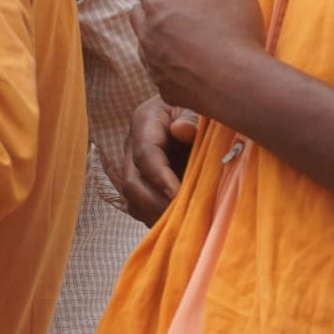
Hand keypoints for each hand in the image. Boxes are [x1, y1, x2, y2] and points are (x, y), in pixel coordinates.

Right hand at [113, 94, 199, 223]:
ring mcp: (134, 165)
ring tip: (181, 226)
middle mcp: (132, 146)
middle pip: (132, 182)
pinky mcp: (143, 181)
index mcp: (144, 123)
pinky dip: (157, 217)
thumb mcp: (199, 106)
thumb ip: (193, 119)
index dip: (160, 178)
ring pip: (133, 198)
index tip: (179, 197)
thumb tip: (181, 130)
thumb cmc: (200, 107)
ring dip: (155, 215)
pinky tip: (179, 225)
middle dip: (155, 204)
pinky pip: (141, 205)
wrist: (196, 111)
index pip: (145, 155)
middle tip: (183, 218)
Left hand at [133, 0, 266, 122]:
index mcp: (159, 4)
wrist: (242, 88)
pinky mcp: (160, 85)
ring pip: (145, 39)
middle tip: (180, 2)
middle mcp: (146, 32)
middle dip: (154, 2)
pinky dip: (168, 61)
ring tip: (187, 31)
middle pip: (139, 8)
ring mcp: (150, 61)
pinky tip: (191, 61)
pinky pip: (157, 67)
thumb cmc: (236, 36)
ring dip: (159, 32)